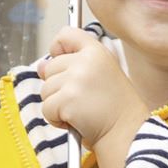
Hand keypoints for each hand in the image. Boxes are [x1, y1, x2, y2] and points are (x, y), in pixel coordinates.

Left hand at [38, 28, 149, 150]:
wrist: (126, 133)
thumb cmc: (116, 108)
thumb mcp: (99, 76)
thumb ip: (71, 66)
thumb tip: (40, 66)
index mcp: (96, 51)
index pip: (66, 34)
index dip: (58, 47)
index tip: (61, 61)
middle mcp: (85, 61)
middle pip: (50, 67)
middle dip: (58, 87)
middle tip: (81, 99)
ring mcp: (75, 80)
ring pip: (45, 90)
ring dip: (57, 105)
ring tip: (80, 111)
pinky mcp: (67, 100)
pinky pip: (46, 108)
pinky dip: (56, 119)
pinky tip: (75, 121)